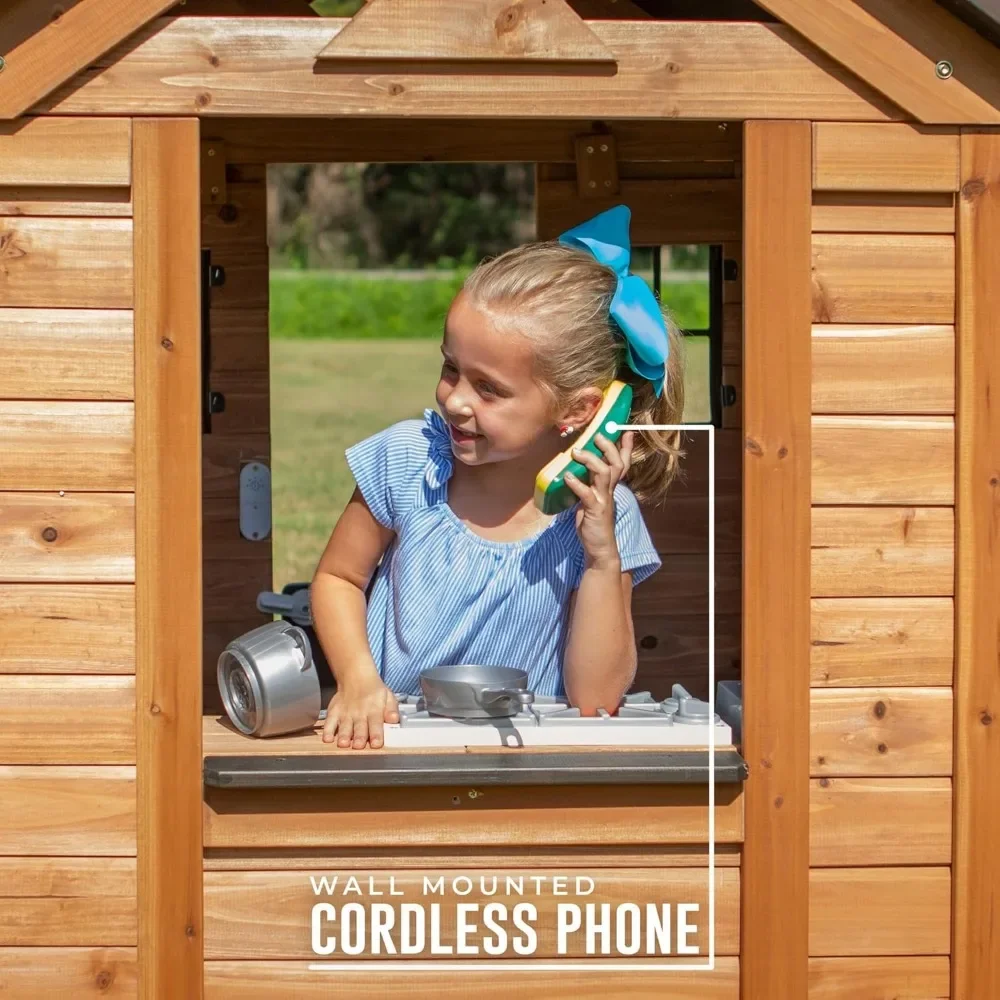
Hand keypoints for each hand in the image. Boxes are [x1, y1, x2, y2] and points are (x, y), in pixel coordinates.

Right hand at [321, 675, 398, 748]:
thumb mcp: (388, 696)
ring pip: (344, 726)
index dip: (376, 735)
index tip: (377, 744)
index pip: (376, 724)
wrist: (355, 676)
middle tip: (358, 746)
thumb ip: (391, 710)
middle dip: (359, 738)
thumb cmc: (373, 690)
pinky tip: (327, 738)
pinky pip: (329, 722)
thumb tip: (394, 719)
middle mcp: (359, 713)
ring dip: (344, 736)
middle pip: (359, 727)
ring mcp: (345, 713)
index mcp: (374, 710)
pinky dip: (327, 731)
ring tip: (343, 743)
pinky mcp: (334, 712)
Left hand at [563, 430, 634, 566]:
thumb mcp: (593, 499)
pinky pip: (587, 494)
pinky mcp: (595, 511)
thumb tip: (575, 470)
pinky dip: (576, 484)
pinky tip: (567, 477)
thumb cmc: (594, 523)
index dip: (626, 448)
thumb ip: (589, 485)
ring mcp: (604, 500)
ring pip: (604, 474)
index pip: (623, 464)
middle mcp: (610, 491)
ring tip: (576, 452)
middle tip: (596, 436)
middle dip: (609, 447)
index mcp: (611, 487)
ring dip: (591, 461)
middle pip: (616, 464)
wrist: (600, 548)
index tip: (627, 431)